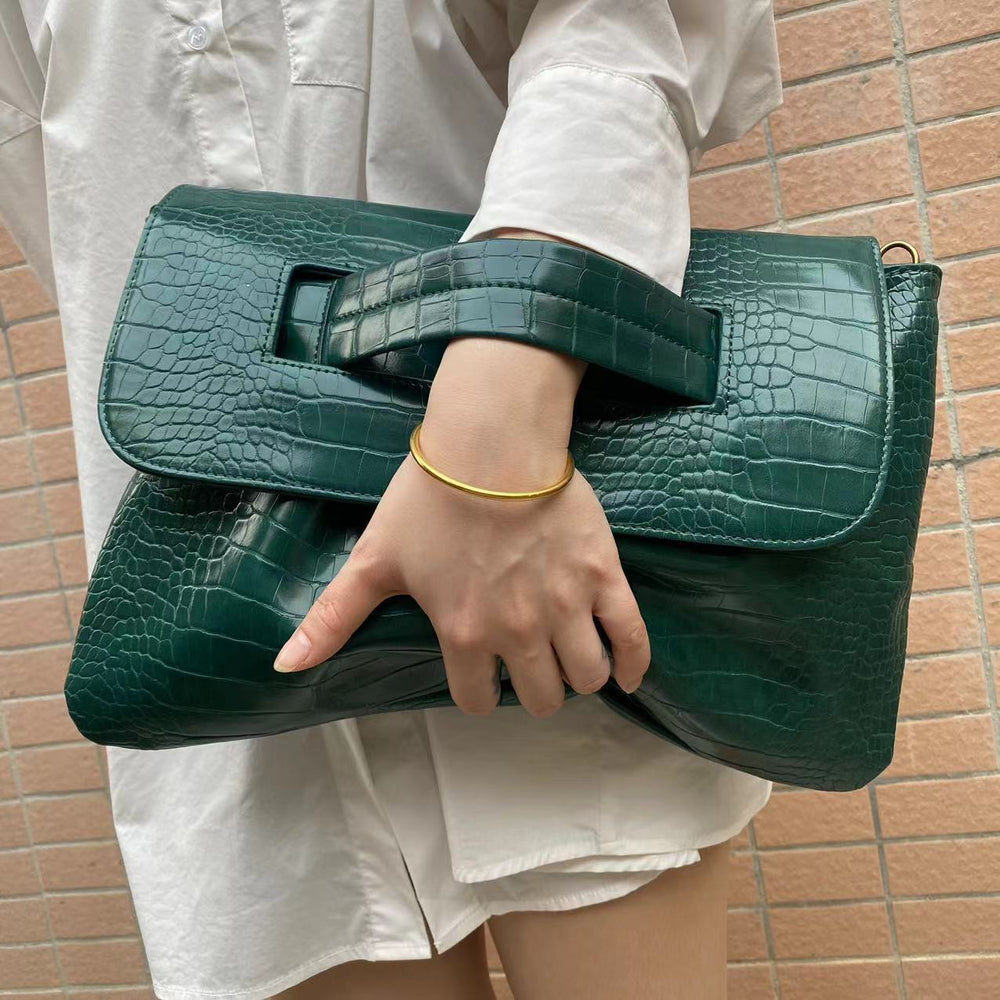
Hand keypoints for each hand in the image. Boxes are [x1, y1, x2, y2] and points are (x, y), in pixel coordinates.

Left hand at [272, 229, 651, 717]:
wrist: (491, 444)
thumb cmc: (429, 498)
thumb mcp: (374, 559)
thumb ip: (332, 619)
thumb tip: (283, 666)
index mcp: (462, 632)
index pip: (477, 700)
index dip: (480, 692)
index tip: (484, 675)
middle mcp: (516, 631)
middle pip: (540, 697)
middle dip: (535, 690)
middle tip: (531, 666)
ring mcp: (565, 607)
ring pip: (586, 677)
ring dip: (580, 678)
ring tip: (573, 663)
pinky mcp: (602, 578)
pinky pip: (632, 638)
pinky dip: (634, 664)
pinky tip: (629, 674)